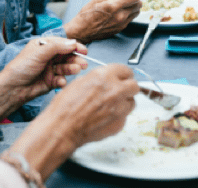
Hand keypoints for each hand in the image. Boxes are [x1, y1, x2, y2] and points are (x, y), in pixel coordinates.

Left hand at [0, 38, 87, 112]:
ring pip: (65, 67)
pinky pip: (61, 79)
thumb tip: (73, 43)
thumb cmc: (21, 68)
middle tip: (83, 63)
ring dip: (71, 69)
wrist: (13, 88)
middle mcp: (48, 56)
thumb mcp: (39, 53)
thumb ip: (57, 47)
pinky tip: (61, 82)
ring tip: (75, 70)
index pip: (63, 43)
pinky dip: (63, 80)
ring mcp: (50, 69)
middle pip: (67, 56)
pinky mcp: (50, 81)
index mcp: (44, 46)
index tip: (84, 50)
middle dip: (75, 59)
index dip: (74, 46)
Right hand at [6, 63, 138, 179]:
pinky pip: (124, 116)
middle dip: (128, 86)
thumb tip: (106, 79)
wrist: (62, 128)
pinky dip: (118, 116)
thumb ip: (98, 78)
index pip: (126, 70)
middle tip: (122, 89)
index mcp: (104, 76)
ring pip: (132, 102)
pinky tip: (106, 116)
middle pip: (134, 85)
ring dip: (125, 101)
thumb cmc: (65, 106)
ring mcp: (119, 108)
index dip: (124, 73)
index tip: (123, 76)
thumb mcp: (80, 81)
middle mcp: (115, 90)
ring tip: (113, 104)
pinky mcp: (119, 123)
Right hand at [64, 0, 141, 42]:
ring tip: (126, 0)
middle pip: (139, 4)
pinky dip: (130, 11)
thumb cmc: (87, 14)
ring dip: (134, 4)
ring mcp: (122, 24)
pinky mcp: (121, 28)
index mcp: (114, 7)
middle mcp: (120, 16)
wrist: (82, 31)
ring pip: (137, 11)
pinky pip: (131, 18)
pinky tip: (122, 8)